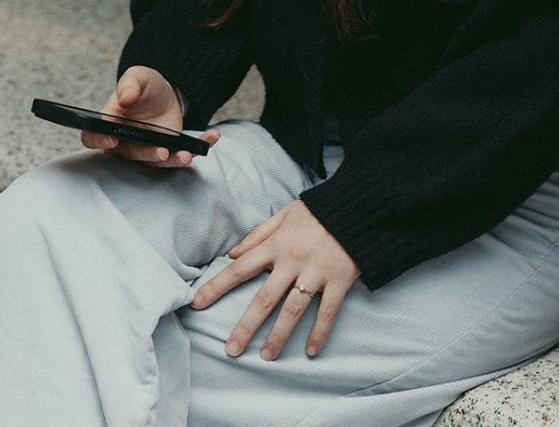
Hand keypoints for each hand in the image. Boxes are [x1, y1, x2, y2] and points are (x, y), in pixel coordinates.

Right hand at [80, 64, 219, 167]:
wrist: (164, 92)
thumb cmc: (143, 86)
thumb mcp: (137, 77)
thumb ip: (129, 84)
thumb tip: (124, 98)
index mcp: (109, 125)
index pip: (94, 138)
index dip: (99, 140)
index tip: (111, 139)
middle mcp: (126, 143)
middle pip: (130, 154)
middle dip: (146, 154)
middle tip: (160, 151)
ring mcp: (148, 149)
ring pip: (156, 161)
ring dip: (172, 160)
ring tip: (185, 155)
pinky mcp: (168, 150)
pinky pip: (181, 153)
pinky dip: (198, 147)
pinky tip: (212, 136)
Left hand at [190, 199, 359, 359]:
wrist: (361, 202)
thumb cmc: (321, 209)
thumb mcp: (286, 213)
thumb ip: (258, 233)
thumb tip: (232, 253)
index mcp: (277, 244)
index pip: (241, 268)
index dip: (217, 286)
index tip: (197, 304)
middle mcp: (293, 260)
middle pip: (264, 299)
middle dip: (246, 326)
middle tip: (231, 350)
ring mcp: (317, 271)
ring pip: (292, 310)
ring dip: (278, 336)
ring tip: (266, 356)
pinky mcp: (339, 279)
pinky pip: (327, 311)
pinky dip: (319, 332)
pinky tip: (310, 350)